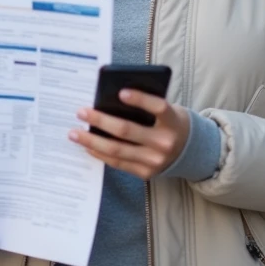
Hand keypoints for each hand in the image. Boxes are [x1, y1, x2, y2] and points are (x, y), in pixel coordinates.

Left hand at [69, 89, 190, 179]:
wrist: (190, 152)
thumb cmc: (171, 123)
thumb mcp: (168, 110)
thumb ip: (147, 106)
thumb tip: (111, 99)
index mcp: (173, 121)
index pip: (158, 108)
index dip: (140, 100)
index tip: (120, 92)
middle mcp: (164, 143)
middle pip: (127, 131)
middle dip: (100, 120)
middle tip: (81, 112)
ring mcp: (154, 161)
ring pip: (117, 150)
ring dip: (92, 141)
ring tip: (74, 133)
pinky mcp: (145, 173)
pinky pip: (118, 163)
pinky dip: (100, 154)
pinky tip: (87, 146)